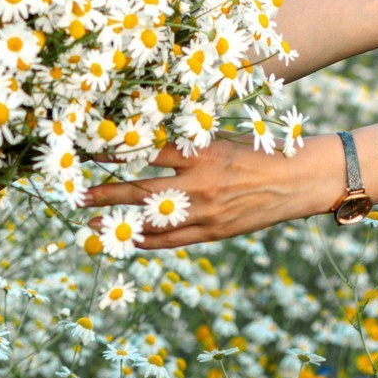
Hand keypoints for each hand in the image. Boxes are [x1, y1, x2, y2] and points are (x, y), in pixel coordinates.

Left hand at [80, 137, 334, 249]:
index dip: (115, 150)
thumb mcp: (222, 137)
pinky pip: (172, 241)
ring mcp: (206, 212)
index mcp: (201, 152)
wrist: (299, 181)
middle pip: (141, 190)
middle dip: (106, 193)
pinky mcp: (213, 233)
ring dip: (119, 223)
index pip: (147, 151)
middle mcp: (199, 184)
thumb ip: (188, 141)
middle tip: (78, 194)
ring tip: (92, 223)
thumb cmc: (260, 150)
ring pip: (152, 221)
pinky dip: (147, 240)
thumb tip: (146, 136)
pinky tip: (127, 239)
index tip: (90, 149)